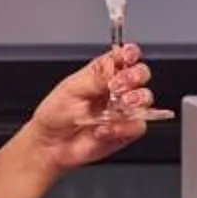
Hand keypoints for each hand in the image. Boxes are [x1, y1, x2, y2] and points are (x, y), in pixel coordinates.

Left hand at [24, 43, 162, 170]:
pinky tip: (104, 129)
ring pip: (145, 98)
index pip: (125, 56)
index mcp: (103, 72)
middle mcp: (117, 89)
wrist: (51, 144)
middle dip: (136, 76)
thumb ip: (97, 79)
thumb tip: (114, 72)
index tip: (128, 56)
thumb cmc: (56, 113)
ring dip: (136, 99)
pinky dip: (122, 127)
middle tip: (119, 85)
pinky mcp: (126, 131)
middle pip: (141, 74)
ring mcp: (123, 110)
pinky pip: (137, 126)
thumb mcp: (72, 89)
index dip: (130, 53)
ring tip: (120, 104)